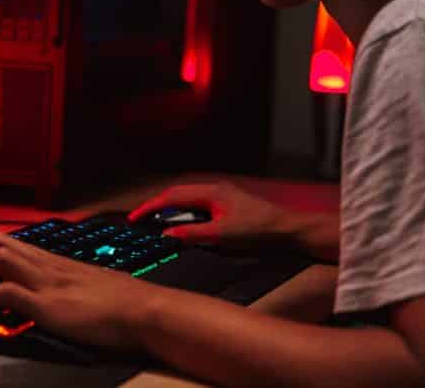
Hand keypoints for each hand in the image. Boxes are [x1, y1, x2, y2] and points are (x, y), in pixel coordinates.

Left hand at [0, 233, 166, 350]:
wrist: (143, 310)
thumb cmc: (126, 303)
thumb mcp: (93, 287)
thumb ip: (74, 286)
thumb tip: (66, 293)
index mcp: (60, 262)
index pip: (17, 243)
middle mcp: (50, 266)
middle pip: (2, 243)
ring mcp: (47, 283)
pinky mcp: (47, 304)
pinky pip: (5, 291)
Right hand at [128, 182, 284, 248]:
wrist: (288, 230)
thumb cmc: (259, 230)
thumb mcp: (223, 235)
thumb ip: (193, 234)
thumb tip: (167, 235)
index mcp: (211, 192)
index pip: (173, 196)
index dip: (152, 207)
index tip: (135, 217)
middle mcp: (215, 189)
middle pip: (178, 194)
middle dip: (157, 205)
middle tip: (140, 218)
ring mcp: (222, 196)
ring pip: (188, 199)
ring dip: (170, 208)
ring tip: (155, 221)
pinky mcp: (228, 204)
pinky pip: (198, 205)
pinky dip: (183, 212)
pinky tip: (181, 223)